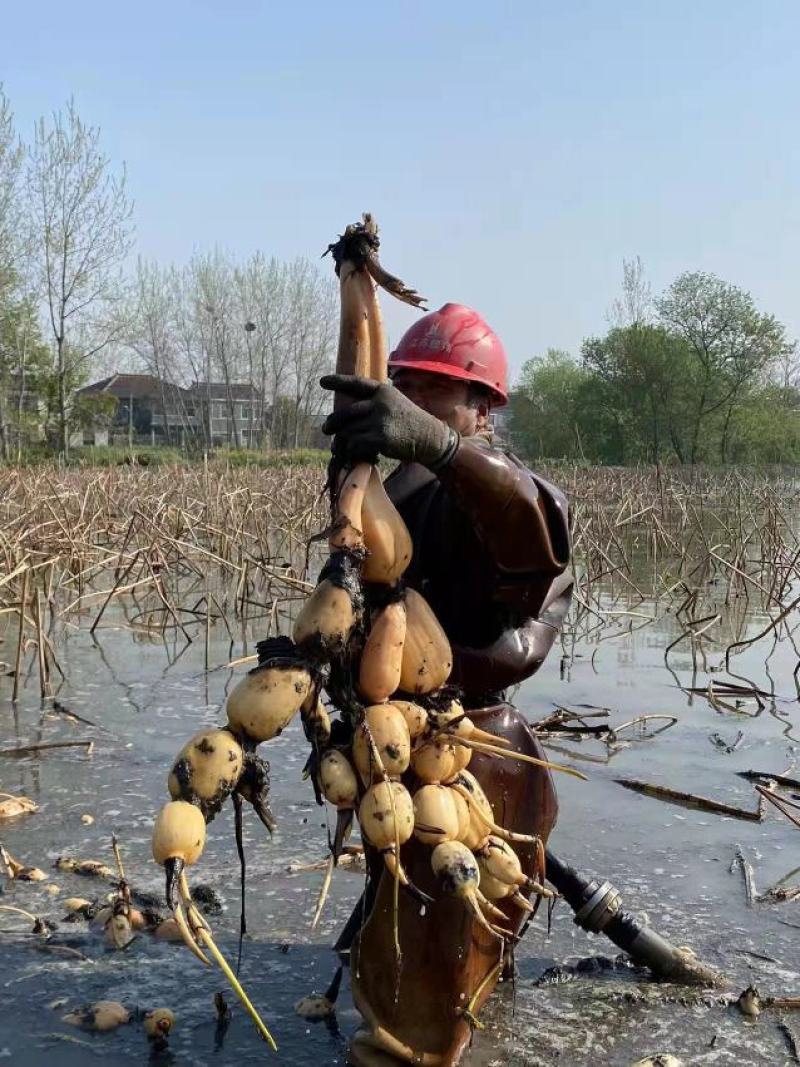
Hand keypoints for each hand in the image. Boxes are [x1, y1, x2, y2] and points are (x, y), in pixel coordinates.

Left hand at [320, 374, 457, 467]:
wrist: (431, 438)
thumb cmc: (412, 424)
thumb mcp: (396, 404)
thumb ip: (375, 405)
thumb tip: (348, 420)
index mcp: (383, 391)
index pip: (356, 383)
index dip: (338, 382)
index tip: (323, 382)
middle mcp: (379, 403)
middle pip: (345, 413)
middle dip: (333, 423)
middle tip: (326, 430)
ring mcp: (379, 420)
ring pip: (348, 432)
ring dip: (344, 444)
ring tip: (347, 450)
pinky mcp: (380, 437)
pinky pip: (355, 445)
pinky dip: (354, 453)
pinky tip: (363, 456)